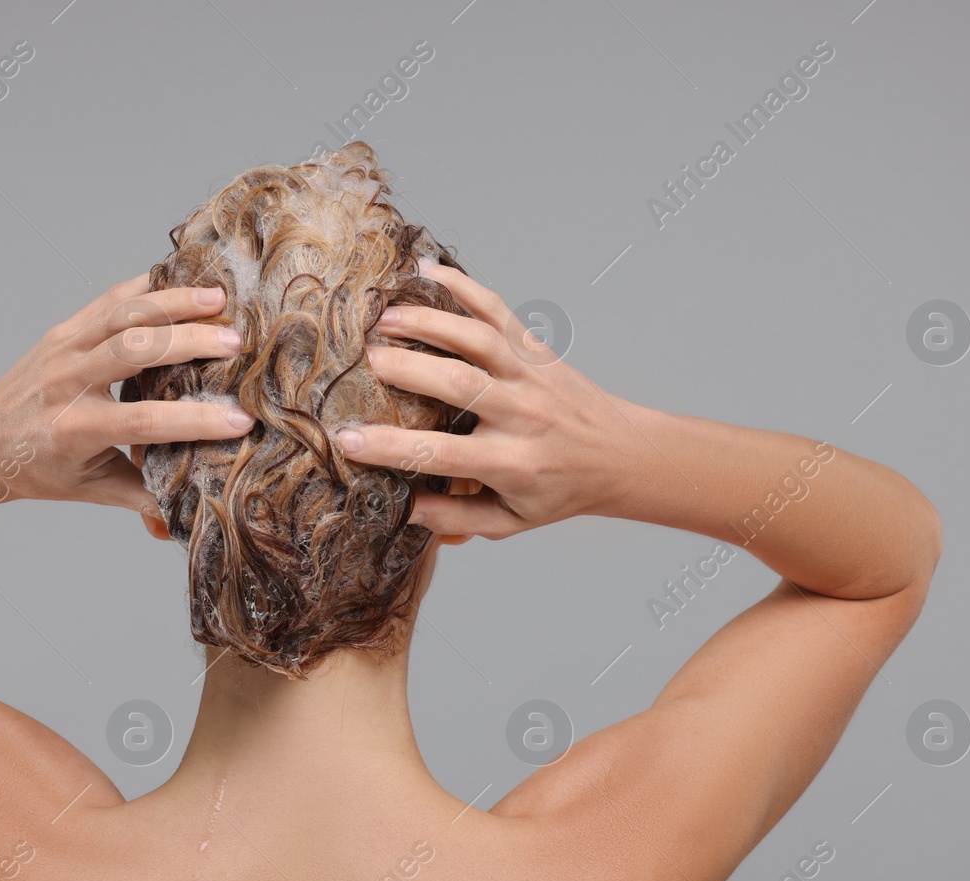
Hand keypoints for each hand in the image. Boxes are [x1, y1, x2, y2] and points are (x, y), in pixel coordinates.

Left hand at [0, 274, 253, 510]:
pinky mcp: (65, 329)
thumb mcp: (91, 490)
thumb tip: (191, 517)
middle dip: (189, 343)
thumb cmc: (39, 468)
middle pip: (134, 351)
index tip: (240, 421)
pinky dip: (149, 287)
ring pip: (123, 315)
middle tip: (236, 343)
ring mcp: (64, 348)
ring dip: (174, 302)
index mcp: (74, 430)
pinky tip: (185, 282)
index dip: (194, 421)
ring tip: (220, 299)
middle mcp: (67, 383)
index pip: (144, 422)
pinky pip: (110, 299)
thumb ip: (142, 498)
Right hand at [336, 262, 642, 538]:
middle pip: (458, 384)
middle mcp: (521, 413)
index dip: (391, 446)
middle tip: (363, 362)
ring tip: (383, 318)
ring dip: (428, 323)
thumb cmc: (559, 490)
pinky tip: (426, 271)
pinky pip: (497, 310)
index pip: (441, 453)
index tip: (348, 439)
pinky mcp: (534, 348)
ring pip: (477, 339)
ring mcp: (529, 375)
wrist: (621, 455)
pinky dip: (462, 286)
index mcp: (511, 462)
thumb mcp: (510, 520)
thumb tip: (404, 509)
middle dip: (406, 369)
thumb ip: (456, 516)